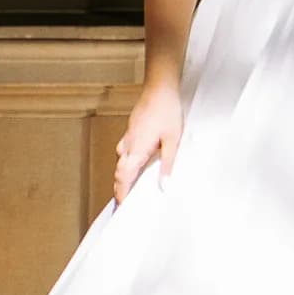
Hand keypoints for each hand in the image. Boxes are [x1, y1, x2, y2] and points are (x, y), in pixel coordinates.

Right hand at [113, 81, 182, 203]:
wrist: (159, 86)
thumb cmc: (167, 110)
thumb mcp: (173, 140)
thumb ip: (168, 164)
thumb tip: (164, 185)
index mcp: (136, 150)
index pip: (123, 178)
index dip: (121, 194)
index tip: (122, 207)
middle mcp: (128, 145)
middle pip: (120, 172)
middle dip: (121, 188)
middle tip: (126, 203)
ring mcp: (128, 137)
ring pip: (122, 162)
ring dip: (125, 175)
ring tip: (133, 187)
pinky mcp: (131, 131)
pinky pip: (126, 151)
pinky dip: (129, 162)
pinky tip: (139, 163)